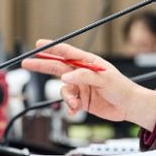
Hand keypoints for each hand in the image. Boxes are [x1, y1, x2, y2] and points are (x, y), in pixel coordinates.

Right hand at [21, 40, 155, 129]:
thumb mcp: (105, 79)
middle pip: (58, 67)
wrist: (129, 107)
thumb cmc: (122, 88)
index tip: (39, 45)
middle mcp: (83, 73)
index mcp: (90, 63)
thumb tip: (66, 76)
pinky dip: (70, 107)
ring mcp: (81, 87)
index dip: (53, 48)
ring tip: (75, 103)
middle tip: (26, 63)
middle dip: (42, 65)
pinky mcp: (82, 100)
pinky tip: (76, 110)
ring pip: (63, 89)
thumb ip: (85, 76)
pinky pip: (68, 102)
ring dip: (67, 97)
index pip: (68, 53)